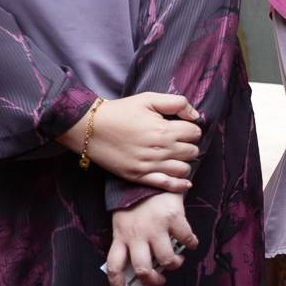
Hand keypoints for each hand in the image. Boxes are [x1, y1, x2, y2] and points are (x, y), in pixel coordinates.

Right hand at [64, 92, 201, 191]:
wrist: (90, 128)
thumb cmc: (120, 111)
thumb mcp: (148, 99)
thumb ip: (176, 103)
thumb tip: (196, 115)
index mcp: (164, 129)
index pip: (195, 133)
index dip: (192, 129)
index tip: (184, 128)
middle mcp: (160, 149)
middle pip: (192, 151)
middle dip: (189, 145)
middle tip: (180, 141)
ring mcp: (150, 166)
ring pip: (184, 170)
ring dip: (185, 163)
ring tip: (177, 156)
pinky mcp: (139, 177)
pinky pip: (168, 186)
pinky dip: (180, 185)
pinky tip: (184, 182)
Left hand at [106, 193, 194, 285]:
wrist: (147, 175)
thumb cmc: (134, 200)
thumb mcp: (124, 222)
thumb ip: (129, 241)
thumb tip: (142, 266)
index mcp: (121, 236)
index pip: (114, 268)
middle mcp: (137, 235)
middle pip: (143, 269)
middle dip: (154, 280)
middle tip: (160, 279)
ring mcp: (156, 227)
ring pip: (167, 259)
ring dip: (174, 264)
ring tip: (176, 261)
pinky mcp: (173, 217)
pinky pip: (186, 239)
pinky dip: (191, 244)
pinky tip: (191, 243)